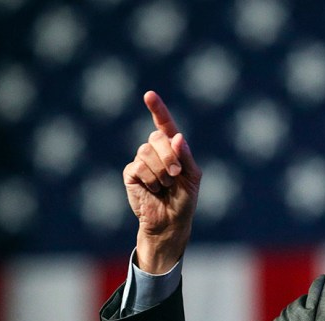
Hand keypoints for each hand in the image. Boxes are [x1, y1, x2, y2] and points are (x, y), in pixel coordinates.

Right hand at [123, 91, 201, 273]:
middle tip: (176, 174)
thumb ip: (186, 156)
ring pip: (146, 152)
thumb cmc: (185, 199)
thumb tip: (176, 136)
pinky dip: (150, 179)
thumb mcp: (192, 177)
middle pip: (157, 138)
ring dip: (161, 171)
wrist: (170, 221)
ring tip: (165, 185)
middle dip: (169, 156)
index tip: (149, 95)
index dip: (157, 109)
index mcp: (173, 148)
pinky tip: (153, 189)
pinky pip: (138, 166)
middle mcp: (156, 151)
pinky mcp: (131, 173)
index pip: (165, 124)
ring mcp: (142, 161)